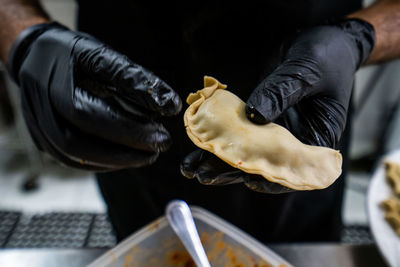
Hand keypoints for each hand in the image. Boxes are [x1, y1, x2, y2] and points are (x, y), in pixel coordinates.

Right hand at [8, 22, 181, 170]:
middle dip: (121, 153)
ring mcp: (38, 130)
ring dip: (112, 161)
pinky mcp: (43, 141)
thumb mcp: (98, 53)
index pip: (89, 115)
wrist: (33, 57)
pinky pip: (70, 160)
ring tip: (144, 156)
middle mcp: (40, 111)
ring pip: (73, 157)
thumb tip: (169, 105)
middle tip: (154, 152)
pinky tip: (122, 157)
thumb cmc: (68, 53)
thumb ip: (133, 77)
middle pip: (77, 144)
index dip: (126, 130)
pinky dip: (99, 162)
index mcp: (53, 85)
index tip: (159, 138)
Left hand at [181, 19, 374, 192]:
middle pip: (263, 163)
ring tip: (192, 166)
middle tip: (203, 174)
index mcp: (317, 136)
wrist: (322, 38)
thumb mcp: (306, 72)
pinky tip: (199, 140)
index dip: (272, 179)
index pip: (295, 168)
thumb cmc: (327, 56)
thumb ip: (281, 93)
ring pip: (247, 150)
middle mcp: (295, 138)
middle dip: (232, 171)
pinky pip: (239, 130)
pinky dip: (221, 136)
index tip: (249, 181)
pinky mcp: (260, 116)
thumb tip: (253, 115)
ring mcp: (276, 128)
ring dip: (219, 158)